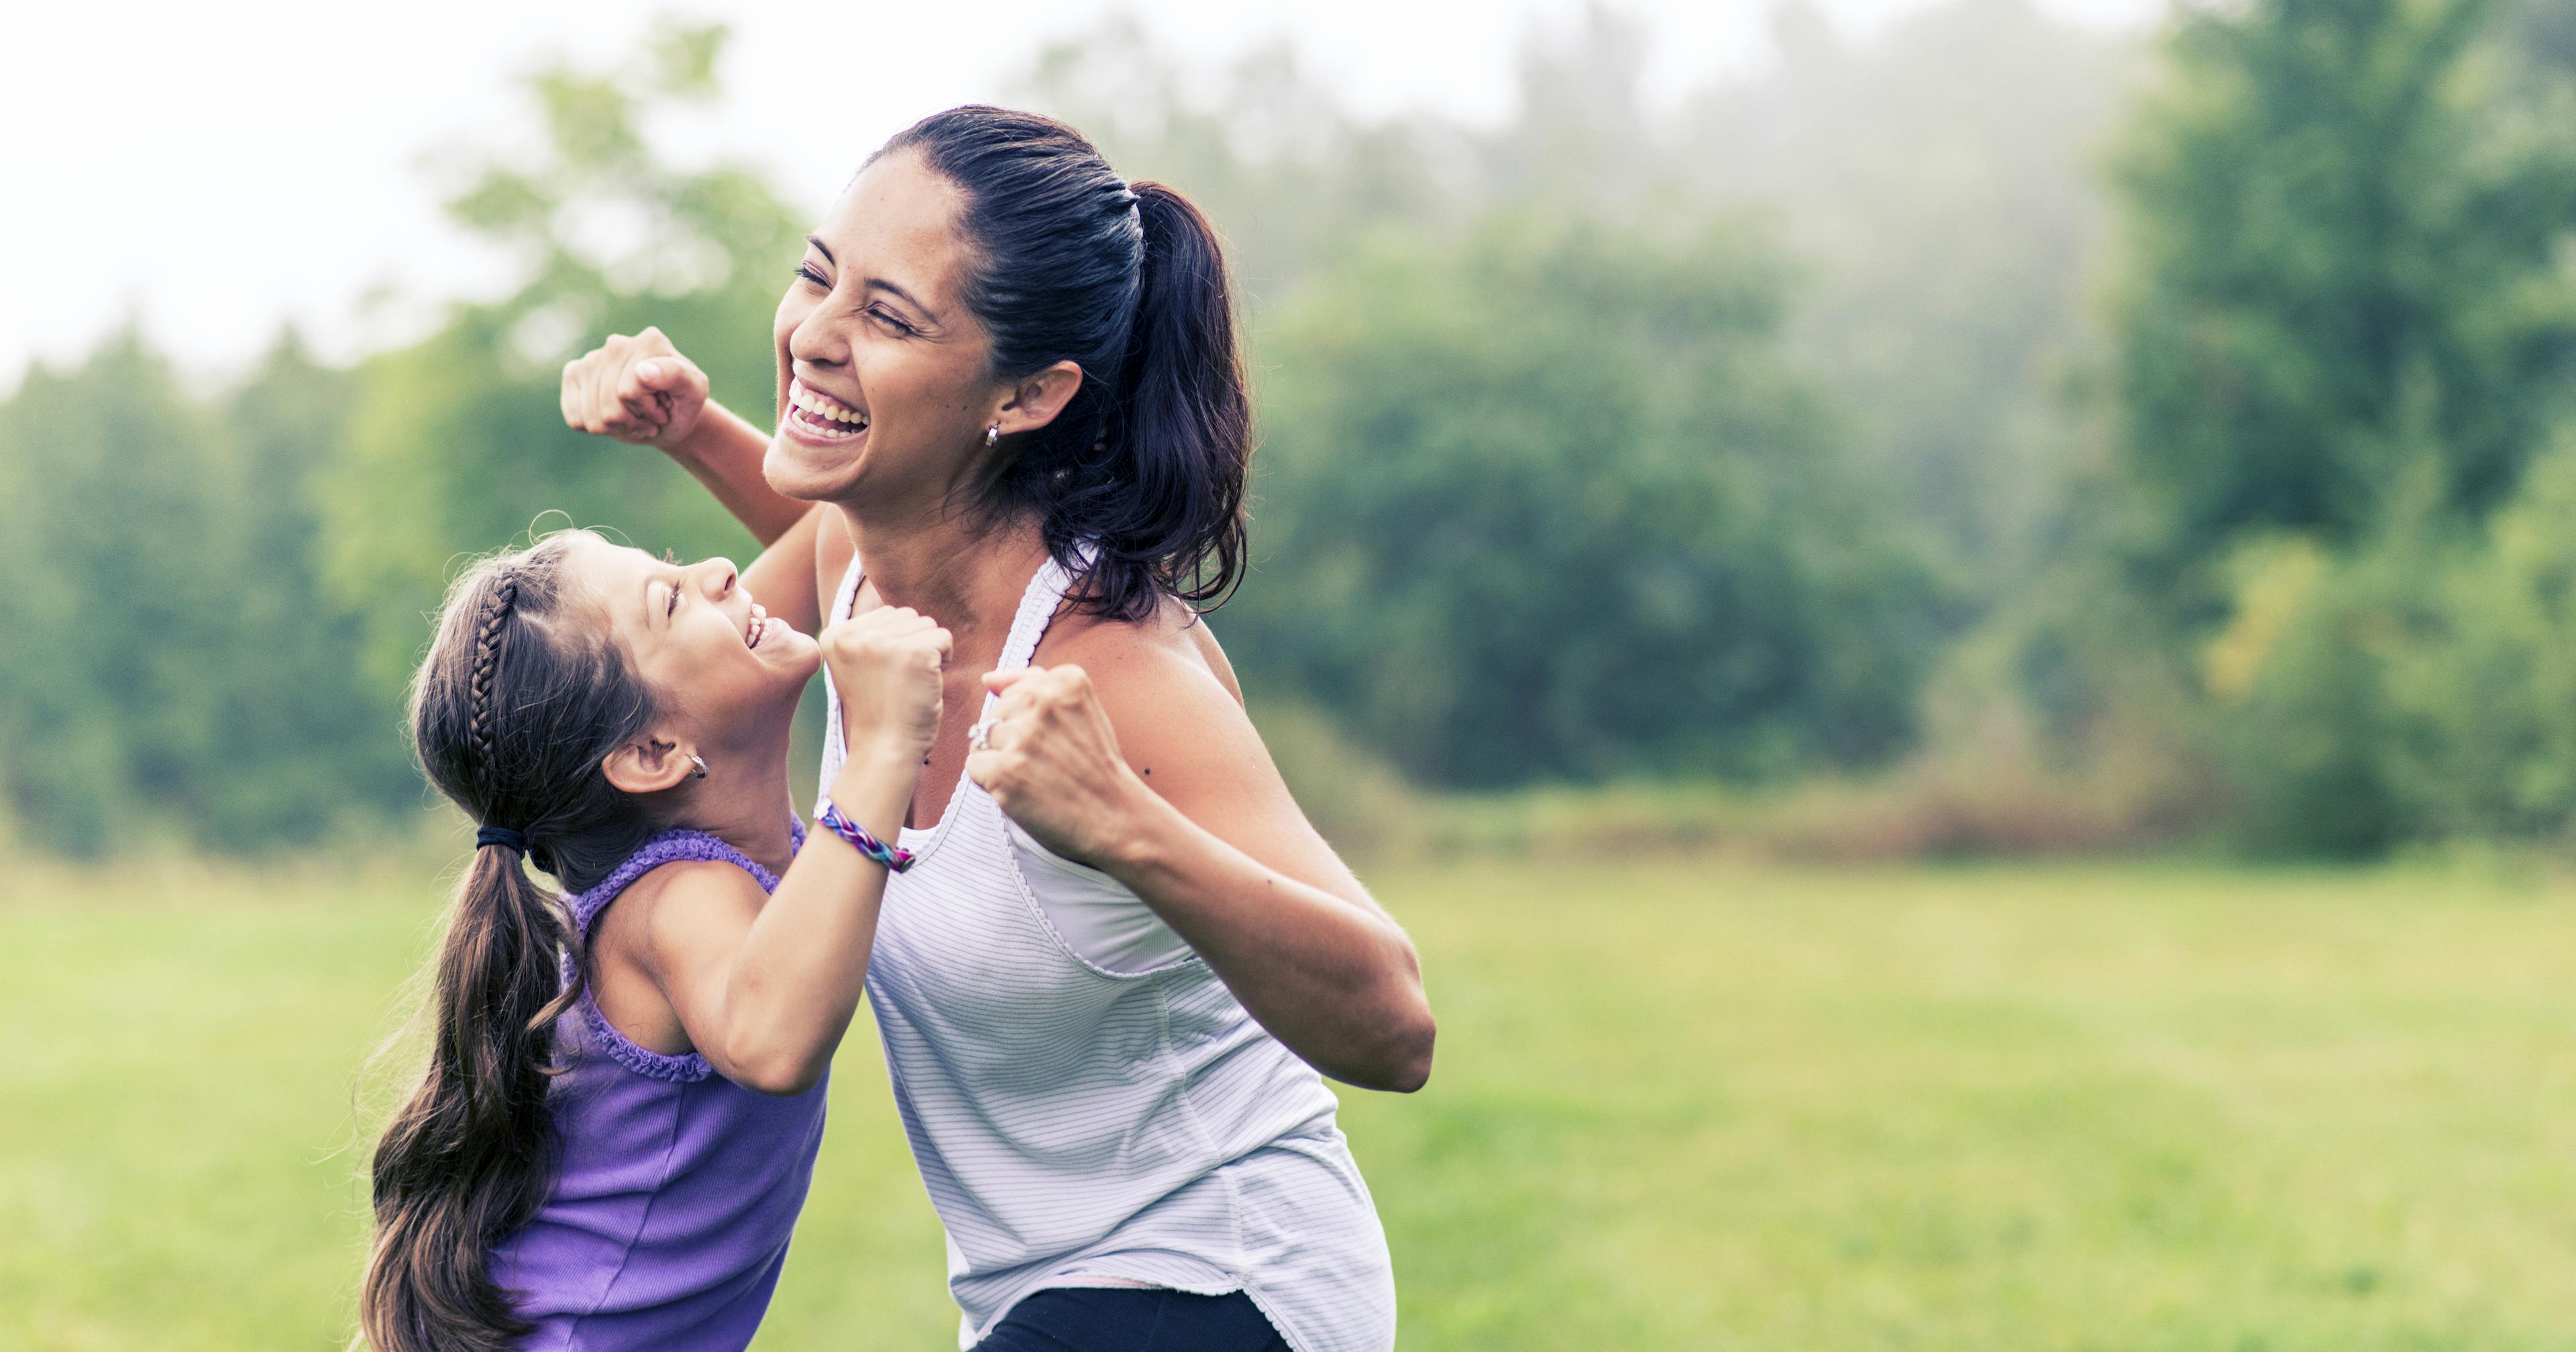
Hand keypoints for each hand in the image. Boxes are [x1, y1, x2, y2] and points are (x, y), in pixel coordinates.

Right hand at [560, 327, 709, 448]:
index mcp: (650, 341)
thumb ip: (676, 376)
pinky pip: (576, 418)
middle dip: (632, 420)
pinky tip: (614, 416)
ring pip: (593, 417)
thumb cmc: (683, 403)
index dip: (649, 409)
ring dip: (616, 427)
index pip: (630, 391)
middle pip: (610, 407)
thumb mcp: (694, 392)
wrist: (668, 416)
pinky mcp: (573, 374)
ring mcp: (591, 358)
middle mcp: (616, 343)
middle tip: (650, 414)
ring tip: (635, 416)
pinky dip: (596, 427)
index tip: (665, 406)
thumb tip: (642, 371)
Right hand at [821, 607, 950, 769]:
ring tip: (912, 682)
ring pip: (927, 624)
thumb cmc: (878, 710)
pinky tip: (927, 683)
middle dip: (914, 644)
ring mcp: (882, 642)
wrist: (884, 748)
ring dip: (929, 651)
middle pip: (907, 615)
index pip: (887, 615)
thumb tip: (901, 612)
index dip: (897, 644)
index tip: (884, 676)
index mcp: (835, 634)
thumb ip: (869, 635)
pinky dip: (945, 660)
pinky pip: (944, 637)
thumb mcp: (858, 665)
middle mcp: (853, 634)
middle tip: (901, 681)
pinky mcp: (914, 653)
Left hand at [965, 666, 1153, 867]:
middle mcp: (1043, 701)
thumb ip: (1035, 685)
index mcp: (1066, 680)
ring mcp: (1023, 736)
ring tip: (1036, 778)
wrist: (1117, 819)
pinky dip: (991, 784)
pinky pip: (974, 767)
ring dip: (1000, 761)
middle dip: (1011, 741)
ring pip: (981, 740)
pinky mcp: (1004, 770)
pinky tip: (1022, 792)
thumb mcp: (1080, 712)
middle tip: (1048, 765)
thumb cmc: (1096, 769)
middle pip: (995, 715)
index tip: (1059, 744)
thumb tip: (988, 679)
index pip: (1014, 692)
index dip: (1029, 724)